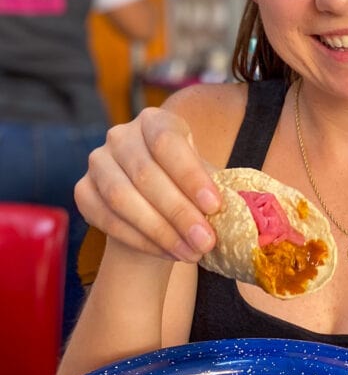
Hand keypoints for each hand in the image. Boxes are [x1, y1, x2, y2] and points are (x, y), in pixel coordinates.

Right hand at [74, 107, 220, 261]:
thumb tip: (238, 204)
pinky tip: (169, 254)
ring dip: (160, 231)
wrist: (155, 211)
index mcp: (155, 121)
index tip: (215, 206)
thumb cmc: (187, 189)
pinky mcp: (82, 192)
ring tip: (191, 253)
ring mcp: (97, 163)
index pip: (167, 142)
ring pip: (122, 198)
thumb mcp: (204, 180)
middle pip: (145, 174)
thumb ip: (216, 186)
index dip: (190, 175)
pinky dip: (141, 241)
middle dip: (179, 212)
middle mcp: (121, 136)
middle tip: (206, 241)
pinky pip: (107, 219)